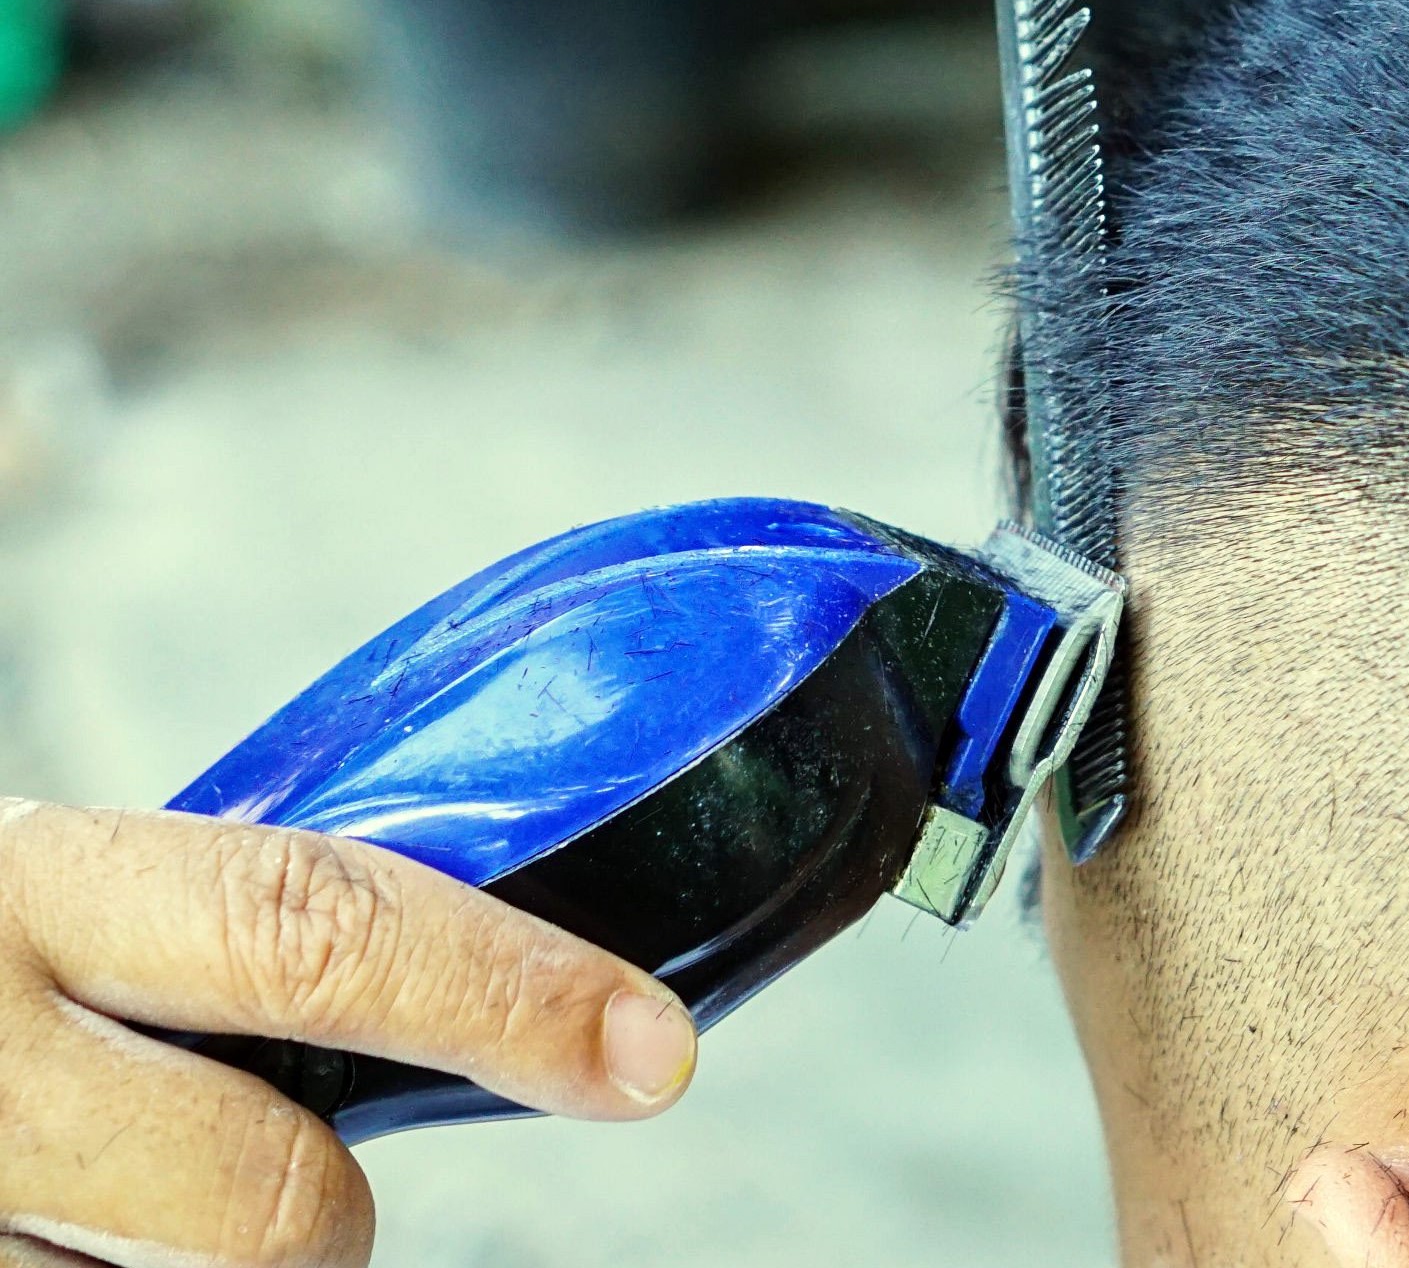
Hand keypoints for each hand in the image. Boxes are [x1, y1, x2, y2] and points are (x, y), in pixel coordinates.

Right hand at [0, 800, 696, 1267]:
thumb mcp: (79, 905)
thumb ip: (232, 941)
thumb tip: (493, 1003)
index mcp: (41, 888)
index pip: (313, 925)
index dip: (503, 991)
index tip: (649, 1050)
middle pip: (273, 1206)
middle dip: (320, 1218)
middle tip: (270, 1175)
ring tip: (111, 1183)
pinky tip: (79, 1219)